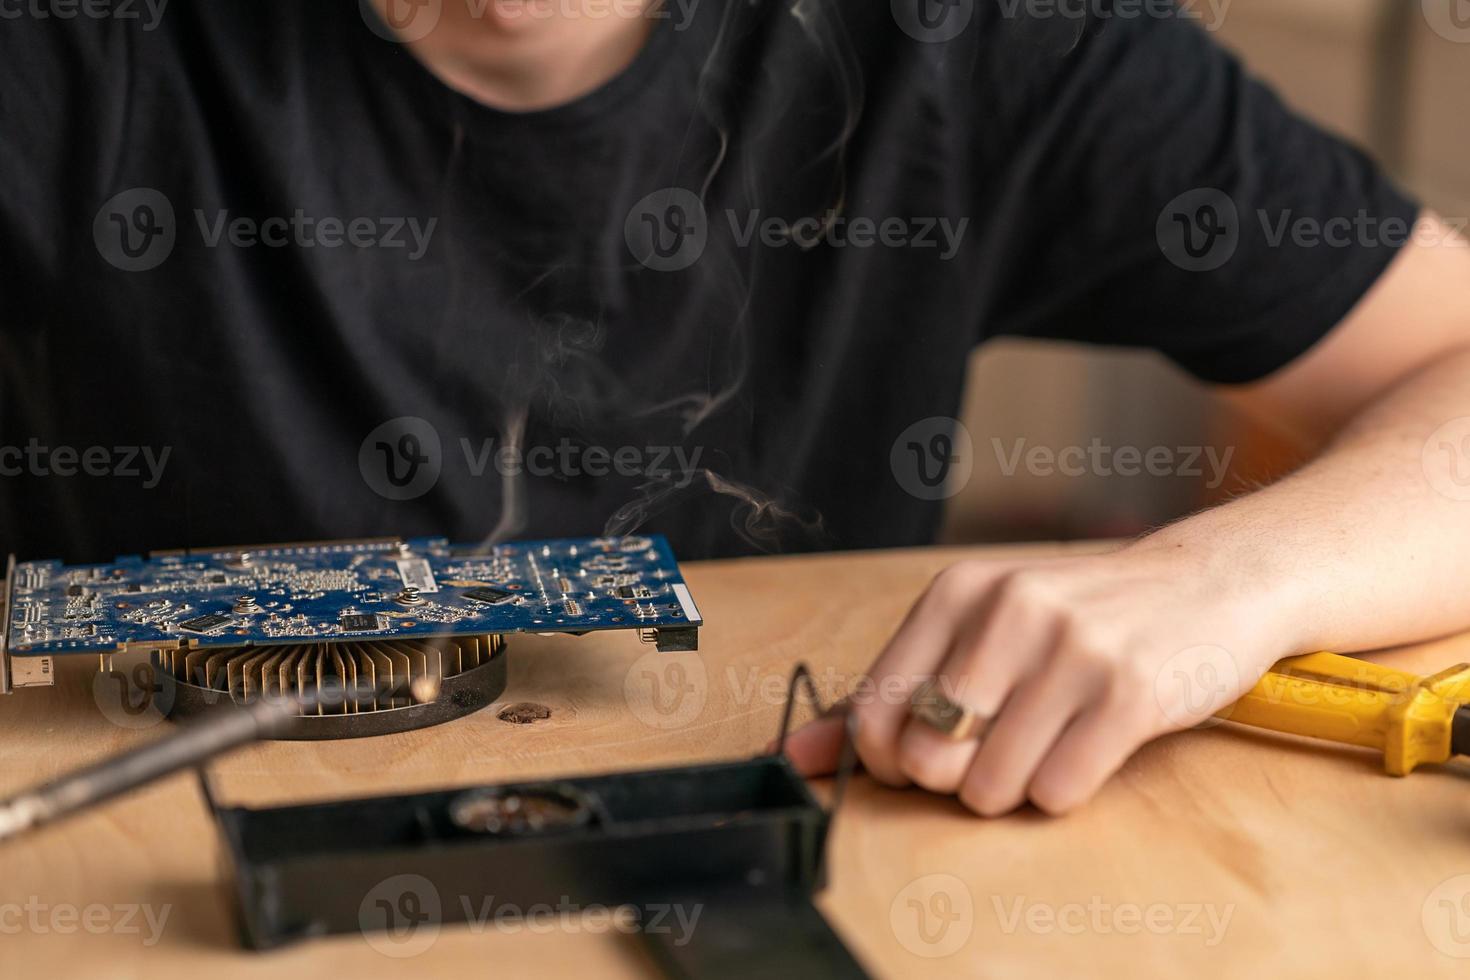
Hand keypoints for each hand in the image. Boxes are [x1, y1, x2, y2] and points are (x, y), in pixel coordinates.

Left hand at [784, 541, 1299, 815]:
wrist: (1208, 584)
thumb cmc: (1079, 618)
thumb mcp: (981, 629)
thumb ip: (891, 690)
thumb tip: (797, 753)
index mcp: (958, 592)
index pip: (874, 713)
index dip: (891, 760)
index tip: (926, 753)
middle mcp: (1009, 611)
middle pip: (928, 758)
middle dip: (957, 777)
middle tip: (1000, 745)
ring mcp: (1073, 649)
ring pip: (990, 785)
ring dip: (1013, 790)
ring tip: (1048, 744)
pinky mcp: (1132, 693)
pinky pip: (1058, 793)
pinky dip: (1063, 793)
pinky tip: (1087, 750)